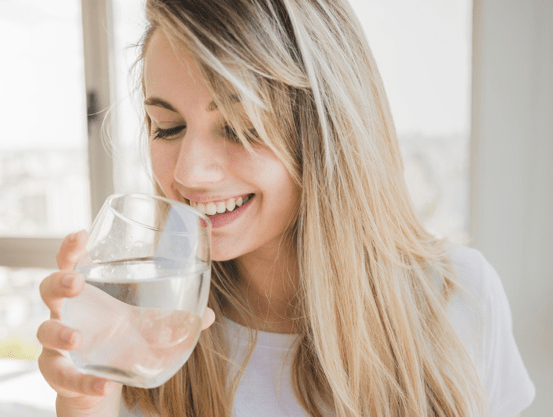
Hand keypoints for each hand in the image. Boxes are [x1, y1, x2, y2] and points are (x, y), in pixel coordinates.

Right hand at [36, 231, 215, 415]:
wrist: (102, 382)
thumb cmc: (120, 340)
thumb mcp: (145, 326)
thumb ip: (172, 320)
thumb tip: (209, 315)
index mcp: (88, 294)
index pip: (72, 263)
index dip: (71, 248)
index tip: (81, 234)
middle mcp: (68, 313)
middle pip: (49, 289)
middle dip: (59, 282)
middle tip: (77, 283)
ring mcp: (58, 343)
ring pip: (46, 331)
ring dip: (60, 332)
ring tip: (77, 337)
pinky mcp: (59, 373)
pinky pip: (64, 376)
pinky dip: (83, 381)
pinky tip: (103, 385)